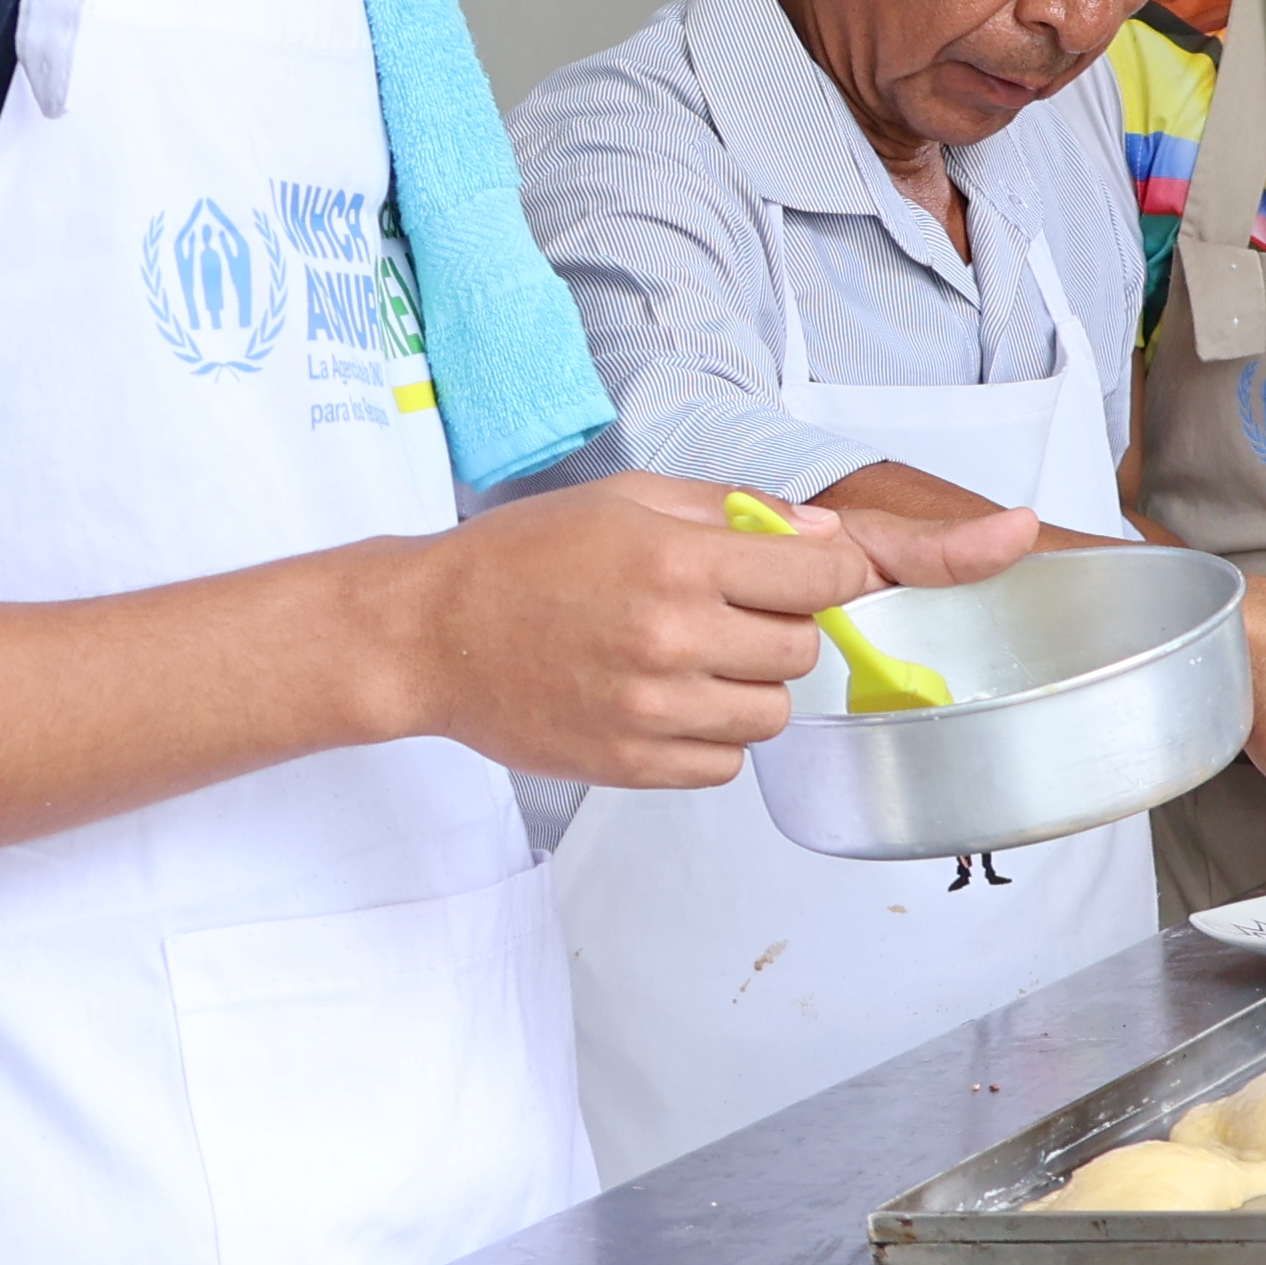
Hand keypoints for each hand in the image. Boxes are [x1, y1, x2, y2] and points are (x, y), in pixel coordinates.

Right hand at [389, 473, 1026, 790]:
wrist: (430, 634)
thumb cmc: (521, 558)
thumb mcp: (628, 500)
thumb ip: (733, 511)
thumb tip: (824, 539)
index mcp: (677, 560)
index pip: (821, 579)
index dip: (836, 577)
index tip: (821, 578)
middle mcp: (672, 637)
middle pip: (803, 652)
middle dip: (781, 630)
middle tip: (728, 615)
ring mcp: (652, 709)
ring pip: (772, 715)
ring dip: (749, 689)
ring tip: (692, 661)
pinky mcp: (632, 764)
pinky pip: (724, 764)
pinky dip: (711, 737)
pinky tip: (665, 701)